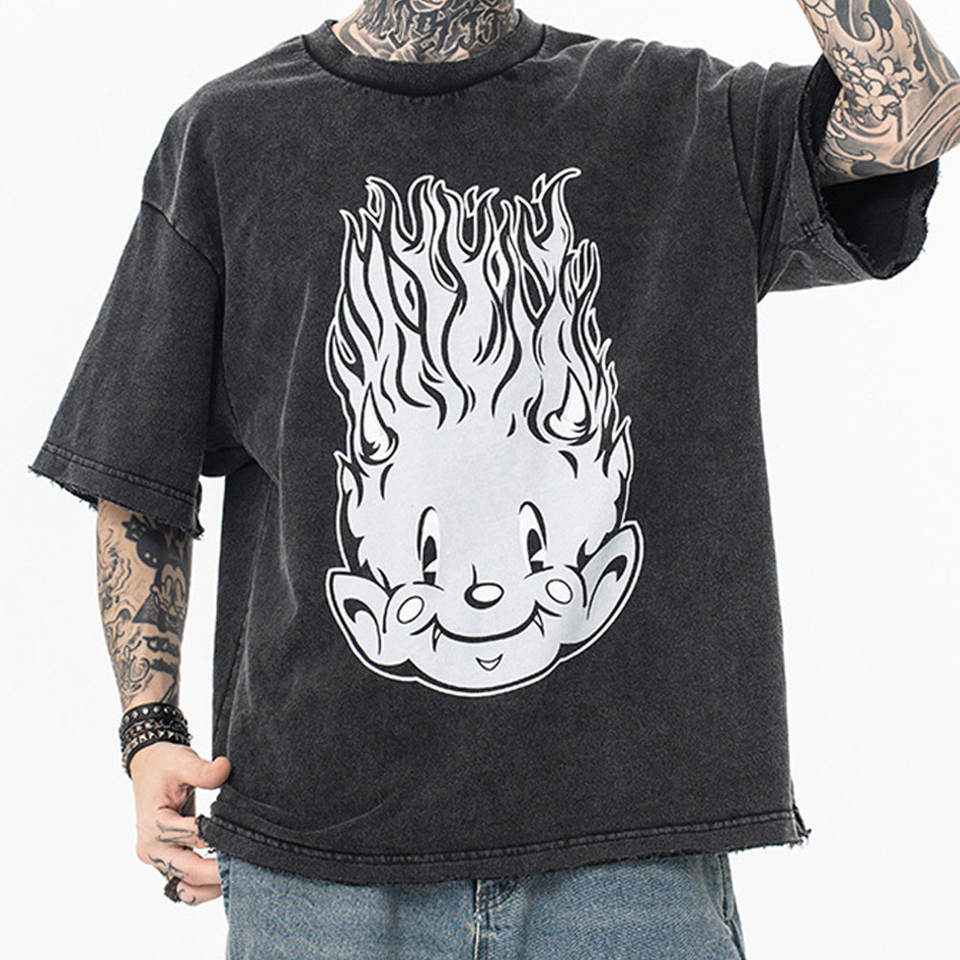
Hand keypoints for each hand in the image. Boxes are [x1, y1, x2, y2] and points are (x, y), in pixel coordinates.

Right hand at [130, 741, 230, 904]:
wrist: (148, 769)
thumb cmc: (165, 765)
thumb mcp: (181, 761)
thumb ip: (202, 770)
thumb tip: (224, 768)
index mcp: (153, 824)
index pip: (189, 837)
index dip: (218, 836)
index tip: (245, 832)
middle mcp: (151, 848)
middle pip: (187, 871)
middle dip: (218, 871)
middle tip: (250, 862)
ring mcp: (157, 859)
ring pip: (185, 888)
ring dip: (212, 886)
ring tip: (241, 872)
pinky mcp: (166, 863)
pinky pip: (185, 885)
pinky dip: (205, 886)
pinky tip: (227, 874)